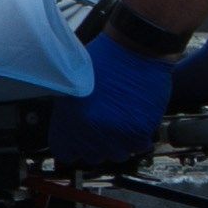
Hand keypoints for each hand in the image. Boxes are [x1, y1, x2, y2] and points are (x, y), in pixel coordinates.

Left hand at [49, 14, 175, 172]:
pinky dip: (136, 139)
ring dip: (116, 145)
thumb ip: (69, 113)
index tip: (74, 144)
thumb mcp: (73, 85)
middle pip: (92, 157)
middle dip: (93, 147)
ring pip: (117, 155)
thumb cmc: (104, 60)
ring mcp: (120, 134)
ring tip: (117, 127)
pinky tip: (133, 124)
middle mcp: (96, 133)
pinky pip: (139, 147)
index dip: (70, 148)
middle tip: (99, 131)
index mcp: (73, 122)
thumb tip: (68, 129)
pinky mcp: (142, 130)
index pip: (65, 153)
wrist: (136, 50)